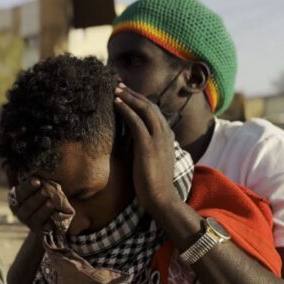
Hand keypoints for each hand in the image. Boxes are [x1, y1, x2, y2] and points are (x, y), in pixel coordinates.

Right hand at [9, 178, 74, 234]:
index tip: (37, 181)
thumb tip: (44, 178)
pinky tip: (55, 214)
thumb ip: (38, 185)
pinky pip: (45, 226)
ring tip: (52, 201)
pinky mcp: (39, 231)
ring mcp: (29, 223)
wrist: (46, 220)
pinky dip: (50, 220)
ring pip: (36, 216)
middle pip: (28, 205)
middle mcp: (20, 213)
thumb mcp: (36, 191)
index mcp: (16, 201)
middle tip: (46, 190)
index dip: (28, 187)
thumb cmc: (41, 199)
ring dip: (44, 208)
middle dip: (37, 197)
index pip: (20, 193)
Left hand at [113, 83, 180, 219]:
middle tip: (119, 86)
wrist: (160, 198)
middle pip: (150, 106)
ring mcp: (158, 139)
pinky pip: (136, 121)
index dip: (141, 101)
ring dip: (129, 97)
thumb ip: (148, 147)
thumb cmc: (154, 183)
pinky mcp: (147, 145)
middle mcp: (165, 134)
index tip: (129, 94)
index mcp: (168, 137)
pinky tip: (116, 103)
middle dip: (134, 94)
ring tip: (116, 90)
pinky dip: (126, 109)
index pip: (155, 112)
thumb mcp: (154, 160)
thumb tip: (137, 140)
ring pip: (144, 109)